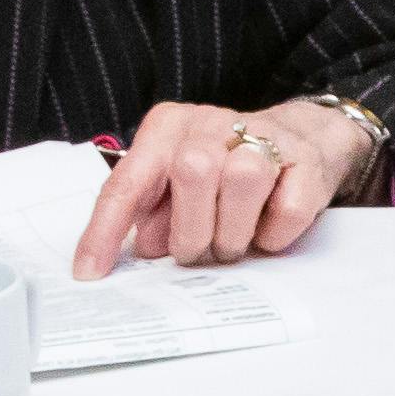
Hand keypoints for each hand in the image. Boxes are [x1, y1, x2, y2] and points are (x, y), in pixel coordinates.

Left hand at [80, 99, 372, 273]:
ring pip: (242, 181)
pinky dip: (273, 234)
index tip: (90, 272)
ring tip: (232, 243)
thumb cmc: (227, 166)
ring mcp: (263, 136)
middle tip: (198, 251)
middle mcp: (211, 123)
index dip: (105, 230)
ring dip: (233, 233)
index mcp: (168, 128)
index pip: (129, 181)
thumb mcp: (179, 183)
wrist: (304, 139)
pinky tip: (266, 228)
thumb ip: (155, 212)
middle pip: (193, 172)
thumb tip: (142, 245)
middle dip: (191, 231)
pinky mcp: (305, 161)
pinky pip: (286, 208)